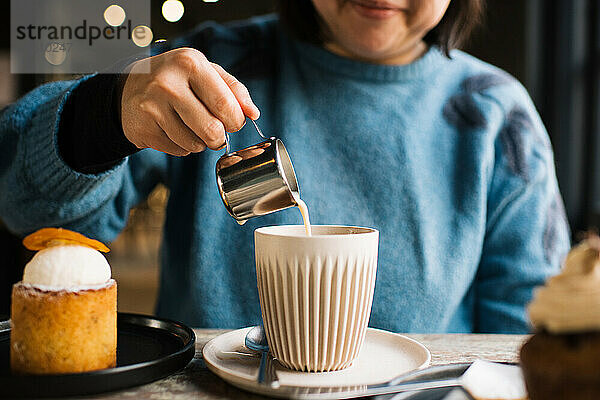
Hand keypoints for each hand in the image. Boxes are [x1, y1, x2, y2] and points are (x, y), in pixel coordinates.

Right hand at [120, 48, 259, 155]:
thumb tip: (253, 113)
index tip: (233, 121)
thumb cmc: (177, 80)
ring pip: (196, 145)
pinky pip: (179, 151)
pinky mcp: (144, 129)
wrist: (128, 88)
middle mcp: (168, 83)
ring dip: (200, 142)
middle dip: (220, 137)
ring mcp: (152, 107)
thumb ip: (234, 90)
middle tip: (216, 131)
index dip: (236, 121)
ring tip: (191, 126)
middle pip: (212, 130)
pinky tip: (173, 130)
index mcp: (190, 63)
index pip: (226, 105)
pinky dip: (182, 146)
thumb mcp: (206, 72)